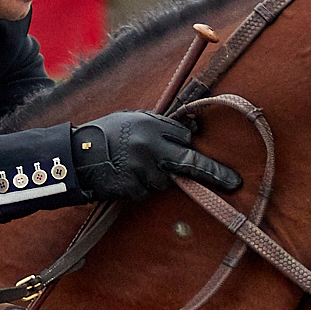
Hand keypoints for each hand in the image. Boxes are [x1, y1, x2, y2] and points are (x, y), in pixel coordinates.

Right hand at [69, 110, 241, 201]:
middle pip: (190, 161)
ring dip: (158, 175)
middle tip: (236, 182)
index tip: (190, 145)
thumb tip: (191, 130)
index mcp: (150, 125)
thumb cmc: (103, 134)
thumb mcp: (131, 119)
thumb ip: (159, 125)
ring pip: (166, 179)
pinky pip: (148, 190)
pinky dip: (142, 185)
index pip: (184, 136)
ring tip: (132, 165)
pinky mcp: (134, 189)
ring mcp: (143, 171)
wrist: (74, 157)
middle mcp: (150, 147)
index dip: (184, 141)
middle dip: (214, 172)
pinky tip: (126, 176)